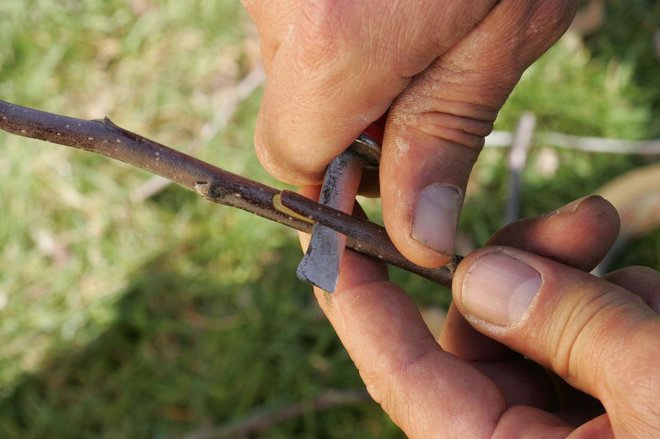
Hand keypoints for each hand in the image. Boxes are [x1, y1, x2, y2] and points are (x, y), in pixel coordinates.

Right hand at [243, 0, 579, 266]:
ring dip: (341, 77)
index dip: (337, 187)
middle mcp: (280, 2)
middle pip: (286, 113)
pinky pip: (293, 22)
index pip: (291, 159)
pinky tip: (389, 9)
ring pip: (288, 67)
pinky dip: (333, 33)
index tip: (390, 185)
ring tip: (413, 39)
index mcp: (334, 41)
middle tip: (418, 101)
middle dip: (345, 127)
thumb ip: (445, 133)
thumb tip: (414, 237)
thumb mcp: (504, 32)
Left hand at [300, 193, 659, 437]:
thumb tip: (482, 274)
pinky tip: (655, 301)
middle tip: (583, 218)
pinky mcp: (615, 414)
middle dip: (517, 269)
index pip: (402, 376)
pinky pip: (587, 346)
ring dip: (578, 283)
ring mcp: (570, 433)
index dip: (361, 301)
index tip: (332, 232)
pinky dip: (616, 310)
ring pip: (534, 334)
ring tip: (633, 260)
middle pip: (476, 340)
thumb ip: (573, 330)